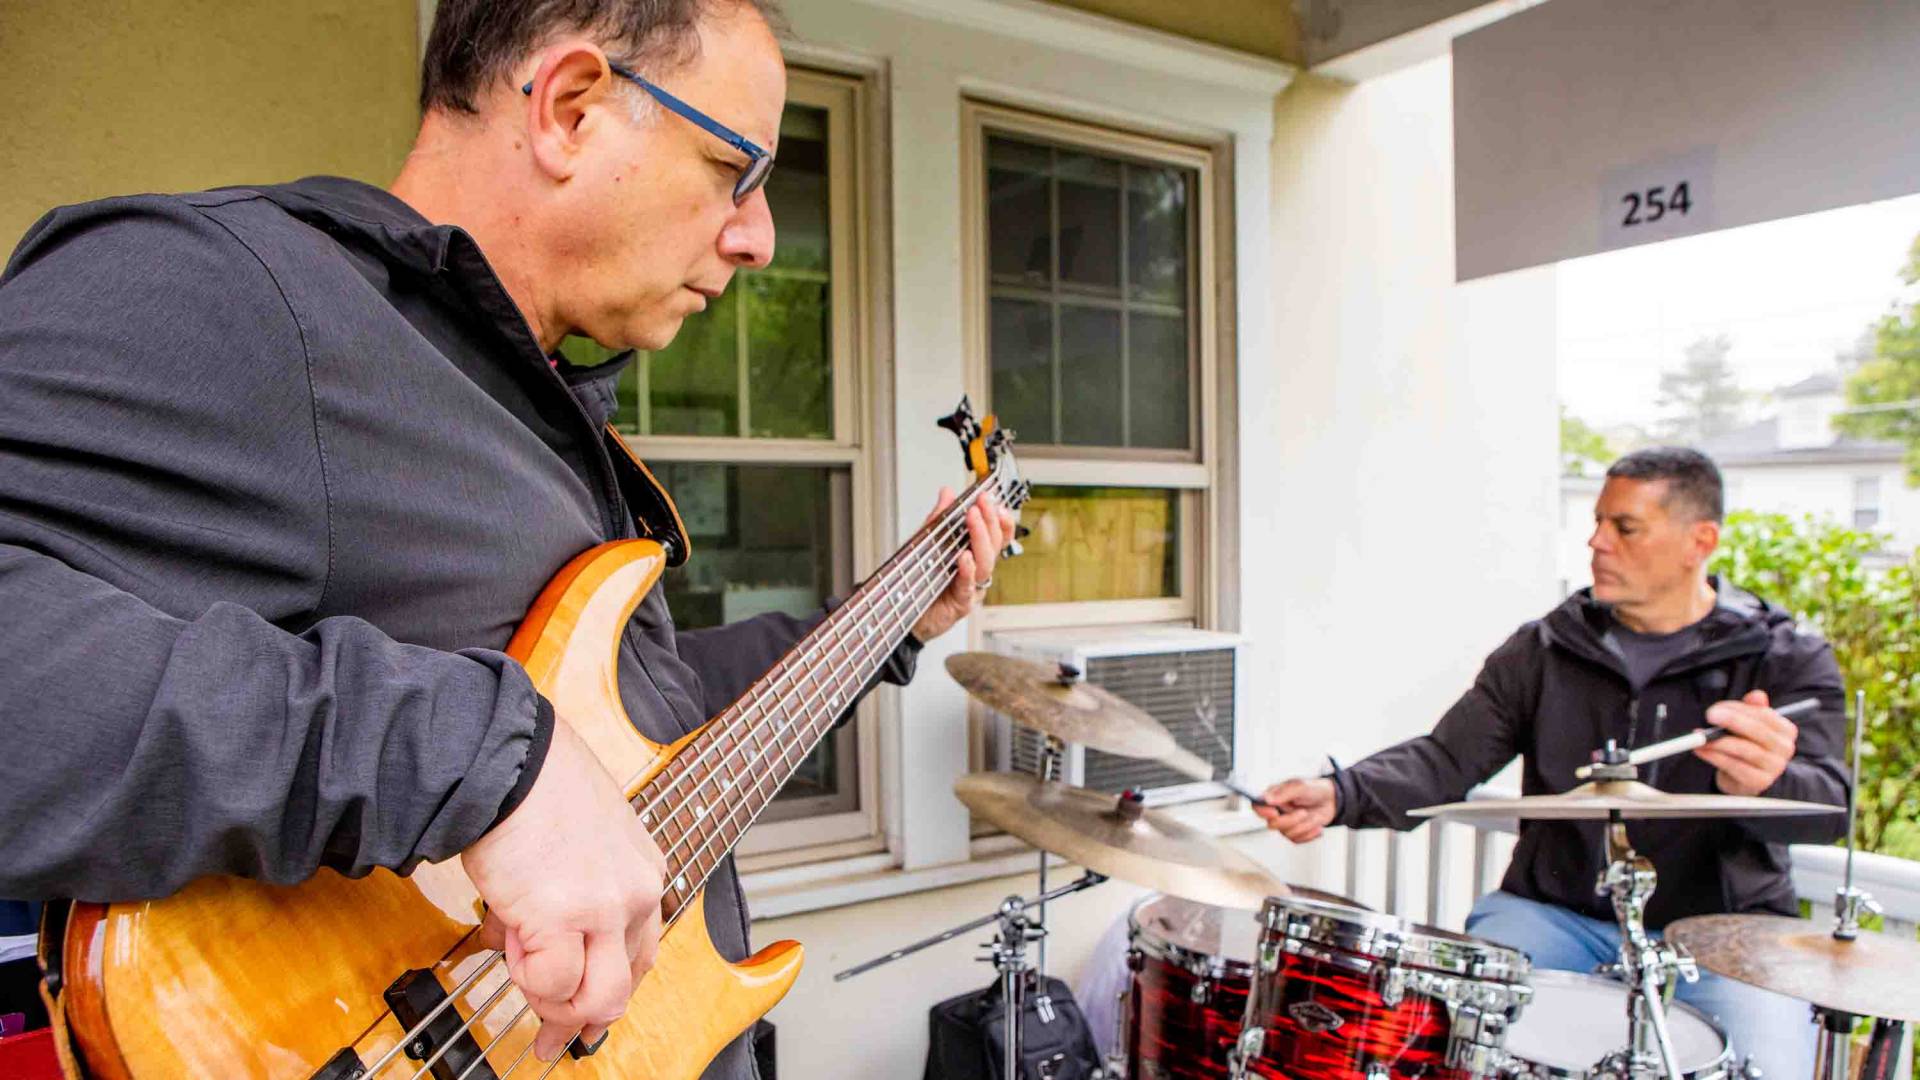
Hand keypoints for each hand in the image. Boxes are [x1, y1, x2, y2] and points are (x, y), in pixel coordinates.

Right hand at [463, 719, 666, 1060]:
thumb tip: (535, 949)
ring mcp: (607, 908)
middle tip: (549, 1038)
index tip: (580, 1013)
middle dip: (582, 1019)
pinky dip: (524, 978)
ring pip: (598, 1000)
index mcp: (644, 872)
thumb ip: (573, 896)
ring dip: (553, 1003)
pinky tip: (506, 942)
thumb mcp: (580, 842)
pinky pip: (550, 983)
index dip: (604, 989)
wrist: (509, 759)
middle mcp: (638, 893)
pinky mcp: (565, 917)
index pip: (641, 954)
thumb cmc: (533, 788)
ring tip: (521, 975)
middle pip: (625, 988)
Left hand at [910, 486, 1017, 642]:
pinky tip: (964, 557)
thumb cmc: (920, 580)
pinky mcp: (961, 603)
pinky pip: (968, 586)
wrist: (903, 613)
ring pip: (986, 563)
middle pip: (994, 545)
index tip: (995, 502)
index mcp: (974, 555)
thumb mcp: (926, 542)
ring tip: (972, 519)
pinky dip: (967, 571)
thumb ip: (939, 520)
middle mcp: (977, 571)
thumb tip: (947, 493)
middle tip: (980, 503)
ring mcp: (971, 587)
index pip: (997, 536)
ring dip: (980, 539)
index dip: (1001, 520)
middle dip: (989, 521)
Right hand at [1253, 778, 1337, 842]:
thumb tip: (1267, 798)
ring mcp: (1285, 823)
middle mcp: (1277, 811)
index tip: (1275, 813)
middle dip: (1291, 821)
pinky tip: (1316, 826)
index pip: (1257, 806)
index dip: (1263, 812)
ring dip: (1303, 826)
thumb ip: (1284, 792)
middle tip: (1303, 812)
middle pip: (1272, 825)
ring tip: (1312, 816)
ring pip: (1286, 834)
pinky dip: (1309, 834)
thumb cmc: (1314, 789)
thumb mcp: (1301, 786)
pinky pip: (1296, 840)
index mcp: (1274, 797)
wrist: (1331, 800)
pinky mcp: (1295, 832)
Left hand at [1696, 689, 1798, 796]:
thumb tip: (1756, 696)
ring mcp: (1774, 766)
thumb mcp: (1750, 725)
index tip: (1716, 708)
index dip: (1738, 709)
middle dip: (1731, 721)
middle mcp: (1784, 748)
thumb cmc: (1747, 745)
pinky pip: (1734, 766)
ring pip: (1744, 749)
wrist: (1745, 778)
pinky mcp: (1759, 781)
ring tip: (1701, 736)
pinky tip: (1702, 750)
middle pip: (1757, 730)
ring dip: (1719, 741)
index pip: (1763, 714)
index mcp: (1785, 730)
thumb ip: (1752, 709)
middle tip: (1710, 715)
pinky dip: (1715, 757)